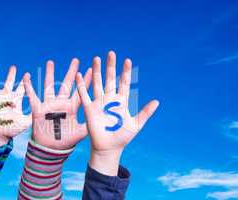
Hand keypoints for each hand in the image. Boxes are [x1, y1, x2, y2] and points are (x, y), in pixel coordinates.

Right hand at [0, 66, 30, 145]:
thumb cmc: (12, 130)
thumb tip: (43, 110)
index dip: (24, 81)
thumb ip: (33, 114)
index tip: (28, 74)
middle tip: (13, 67)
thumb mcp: (25, 122)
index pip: (21, 88)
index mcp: (15, 100)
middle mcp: (5, 97)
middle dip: (11, 75)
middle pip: (9, 82)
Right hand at [23, 59, 91, 149]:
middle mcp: (61, 104)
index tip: (92, 70)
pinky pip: (32, 96)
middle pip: (67, 85)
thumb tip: (103, 121)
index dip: (85, 82)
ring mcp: (50, 106)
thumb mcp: (80, 133)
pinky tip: (26, 76)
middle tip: (76, 60)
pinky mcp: (39, 110)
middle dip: (71, 72)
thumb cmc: (66, 142)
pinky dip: (28, 87)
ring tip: (50, 62)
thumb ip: (89, 125)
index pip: (80, 91)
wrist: (50, 150)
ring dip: (50, 75)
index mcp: (72, 108)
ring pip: (50, 86)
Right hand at [75, 51, 158, 175]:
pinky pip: (84, 95)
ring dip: (96, 71)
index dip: (125, 72)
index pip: (123, 83)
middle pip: (110, 79)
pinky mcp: (89, 109)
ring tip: (96, 58)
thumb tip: (157, 101)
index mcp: (121, 101)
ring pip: (97, 83)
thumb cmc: (122, 137)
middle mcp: (110, 99)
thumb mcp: (136, 125)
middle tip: (111, 53)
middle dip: (110, 66)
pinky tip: (80, 75)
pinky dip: (82, 86)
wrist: (109, 148)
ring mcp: (99, 103)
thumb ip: (145, 113)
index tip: (127, 60)